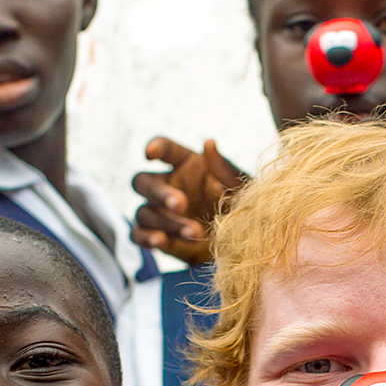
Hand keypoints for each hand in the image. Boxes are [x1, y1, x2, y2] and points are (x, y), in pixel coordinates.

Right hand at [130, 137, 245, 265]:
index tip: (151, 153)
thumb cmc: (243, 205)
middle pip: (143, 182)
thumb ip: (224, 167)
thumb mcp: (240, 185)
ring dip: (164, 222)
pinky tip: (160, 241)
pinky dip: (146, 237)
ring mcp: (159, 212)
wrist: (246, 241)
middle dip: (159, 192)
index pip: (166, 149)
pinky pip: (139, 235)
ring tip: (193, 232)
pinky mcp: (158, 236)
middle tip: (180, 203)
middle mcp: (167, 185)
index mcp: (185, 164)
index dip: (155, 147)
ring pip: (143, 212)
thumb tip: (209, 143)